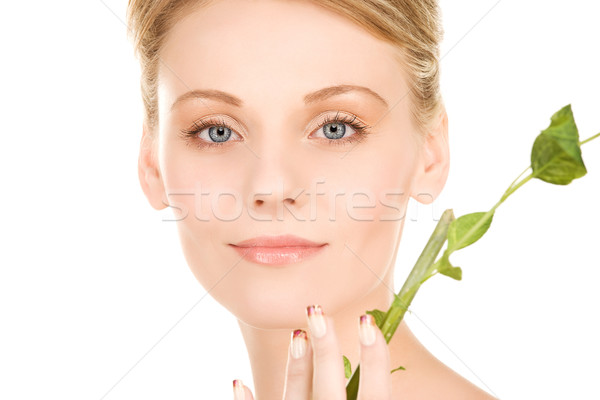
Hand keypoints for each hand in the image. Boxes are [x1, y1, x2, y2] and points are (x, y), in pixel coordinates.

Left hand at [233, 304, 392, 398]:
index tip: (367, 320)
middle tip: (318, 311)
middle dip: (326, 350)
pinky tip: (238, 381)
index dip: (375, 359)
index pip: (376, 395)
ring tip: (296, 333)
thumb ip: (379, 397)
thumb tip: (422, 386)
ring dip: (296, 368)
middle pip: (329, 391)